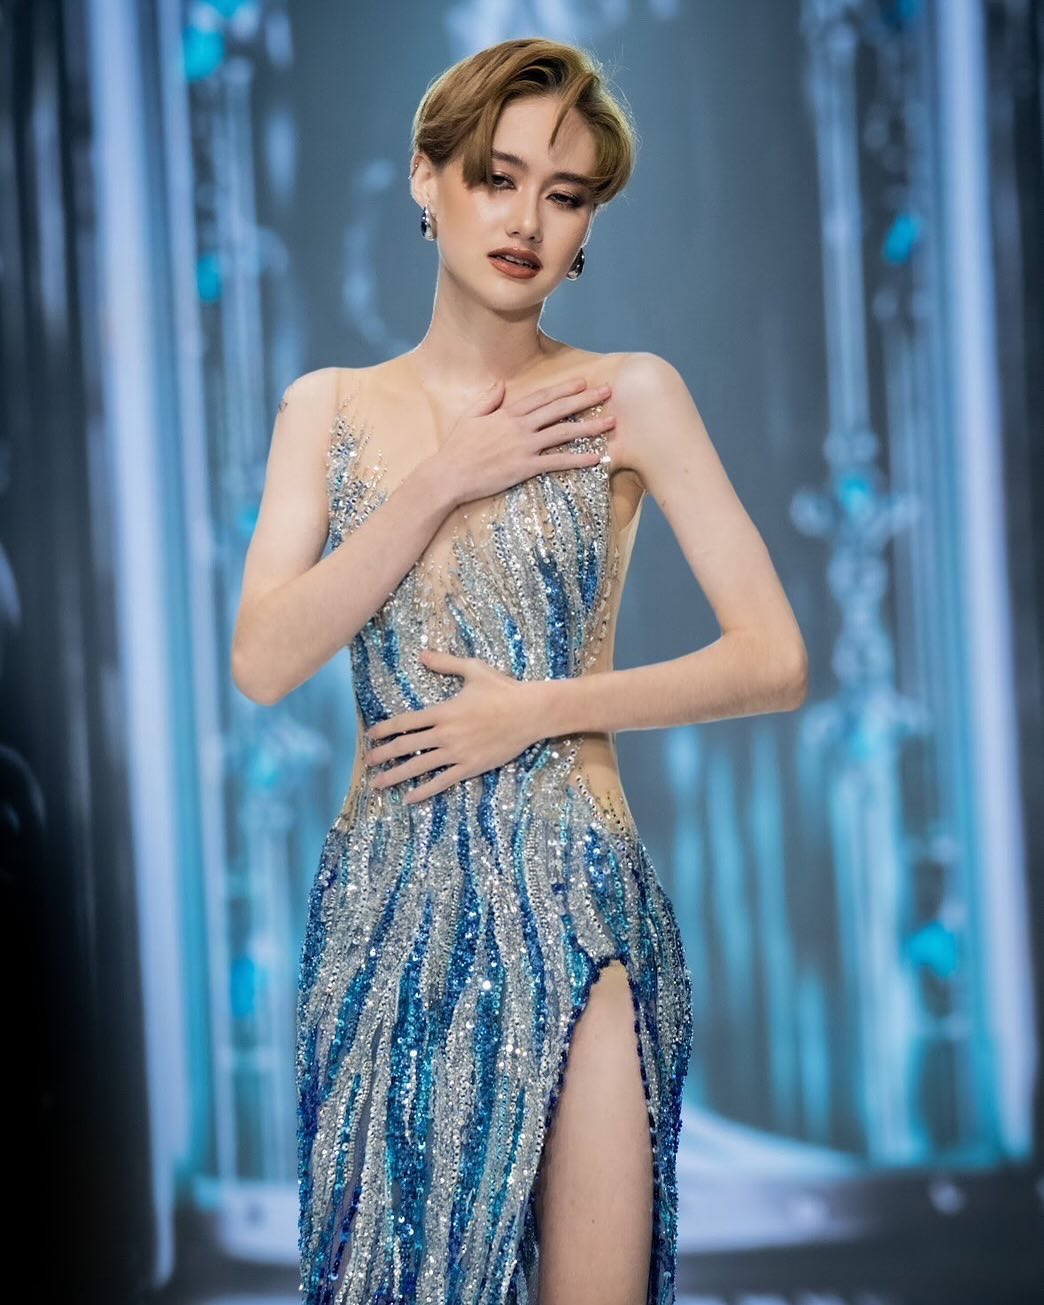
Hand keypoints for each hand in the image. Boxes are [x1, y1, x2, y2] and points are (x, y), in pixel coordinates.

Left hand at [363, 649, 544, 802]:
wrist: (530, 712)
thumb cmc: (503, 689)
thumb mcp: (473, 669)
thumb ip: (445, 664)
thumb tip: (422, 654)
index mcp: (443, 711)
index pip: (405, 722)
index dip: (385, 730)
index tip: (370, 736)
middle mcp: (445, 734)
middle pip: (406, 746)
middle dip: (384, 755)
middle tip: (368, 762)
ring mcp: (457, 753)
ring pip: (419, 766)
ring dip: (396, 775)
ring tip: (378, 783)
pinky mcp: (471, 767)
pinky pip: (442, 782)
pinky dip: (424, 790)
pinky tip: (409, 798)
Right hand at [433, 374, 615, 506]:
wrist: (449, 474)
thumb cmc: (457, 447)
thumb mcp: (470, 416)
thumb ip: (488, 399)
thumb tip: (501, 384)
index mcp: (508, 413)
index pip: (542, 397)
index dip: (564, 389)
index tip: (582, 382)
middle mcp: (520, 427)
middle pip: (558, 410)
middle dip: (585, 400)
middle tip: (607, 392)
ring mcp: (524, 447)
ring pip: (563, 433)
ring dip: (589, 427)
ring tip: (610, 423)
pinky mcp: (525, 468)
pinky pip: (557, 462)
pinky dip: (578, 460)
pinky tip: (595, 458)